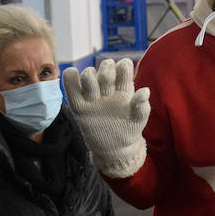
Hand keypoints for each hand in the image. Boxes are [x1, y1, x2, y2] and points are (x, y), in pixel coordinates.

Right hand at [62, 59, 151, 177]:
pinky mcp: (80, 107)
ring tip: (94, 91)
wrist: (114, 149)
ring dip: (89, 76)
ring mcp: (93, 96)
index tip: (125, 74)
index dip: (123, 67)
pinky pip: (71, 89)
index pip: (123, 67)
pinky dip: (69, 78)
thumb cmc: (129, 130)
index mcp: (124, 88)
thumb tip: (145, 91)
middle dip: (106, 70)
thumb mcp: (138, 121)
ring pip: (88, 76)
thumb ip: (142, 107)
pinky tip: (72, 74)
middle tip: (107, 82)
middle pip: (105, 68)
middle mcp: (108, 89)